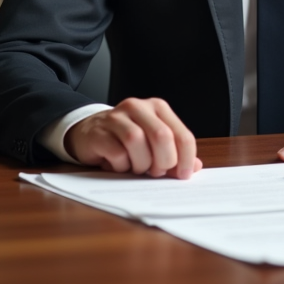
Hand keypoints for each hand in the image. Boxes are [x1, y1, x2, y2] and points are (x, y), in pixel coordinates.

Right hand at [65, 97, 201, 178]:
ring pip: (137, 141)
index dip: (187, 158)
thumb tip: (195, 167)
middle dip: (164, 161)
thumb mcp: (153, 143)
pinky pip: (117, 152)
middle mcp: (138, 108)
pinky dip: (122, 165)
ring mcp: (116, 117)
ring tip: (137, 168)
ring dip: (141, 163)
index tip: (184, 175)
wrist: (88, 131)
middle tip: (157, 172)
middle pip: (162, 136)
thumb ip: (175, 153)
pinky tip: (119, 165)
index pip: (182, 134)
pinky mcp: (99, 131)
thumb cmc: (126, 139)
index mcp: (158, 108)